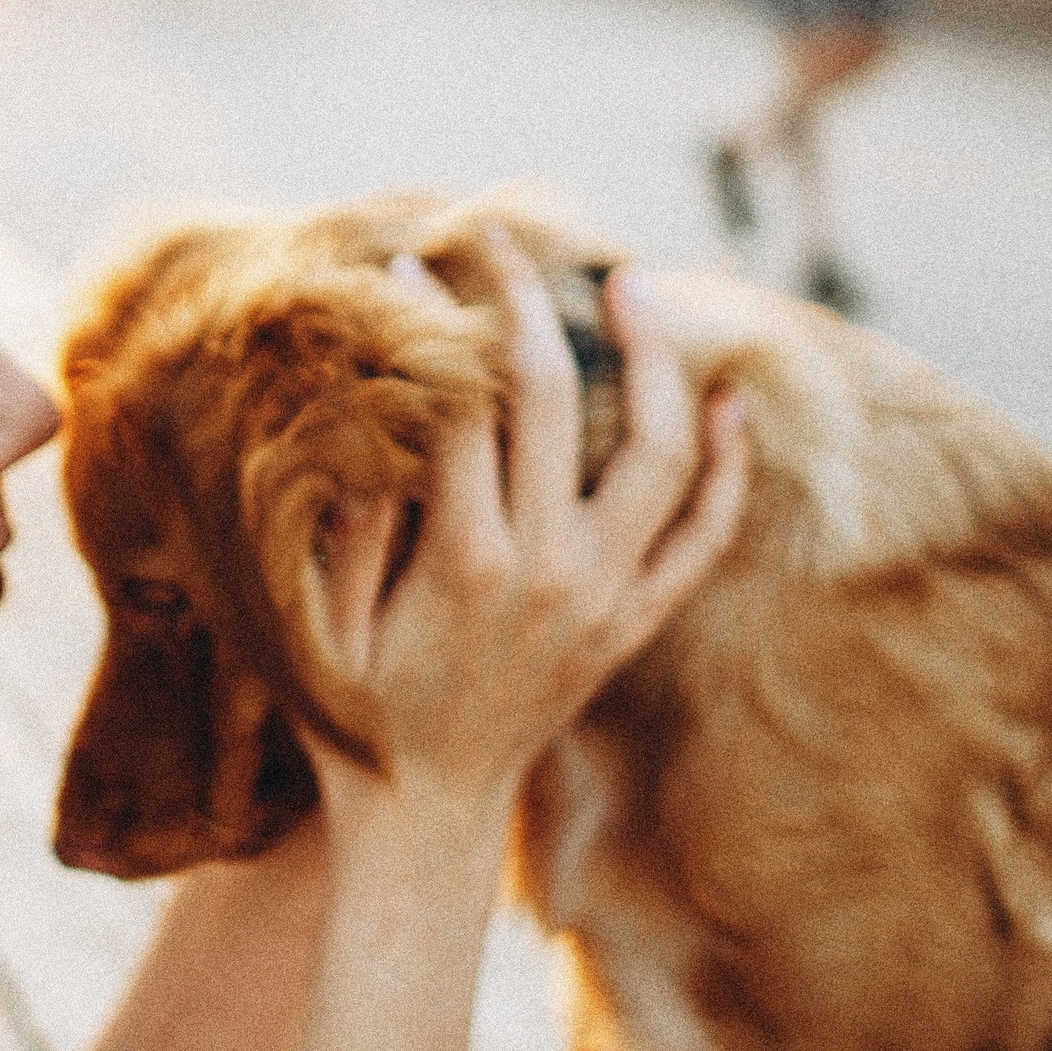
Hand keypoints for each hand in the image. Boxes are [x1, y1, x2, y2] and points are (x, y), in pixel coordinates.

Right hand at [309, 231, 750, 822]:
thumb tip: (370, 398)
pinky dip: (729, 467)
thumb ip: (351, 512)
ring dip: (653, 357)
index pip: (465, 399)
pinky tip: (729, 401)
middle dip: (528, 302)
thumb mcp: (322, 614)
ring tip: (634, 284)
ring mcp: (606, 597)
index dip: (439, 318)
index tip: (414, 257)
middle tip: (503, 240)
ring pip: (661, 452)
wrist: (425, 810)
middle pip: (558, 397)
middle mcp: (549, 569)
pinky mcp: (635, 623)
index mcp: (463, 560)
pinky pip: (705, 536)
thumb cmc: (353, 710)